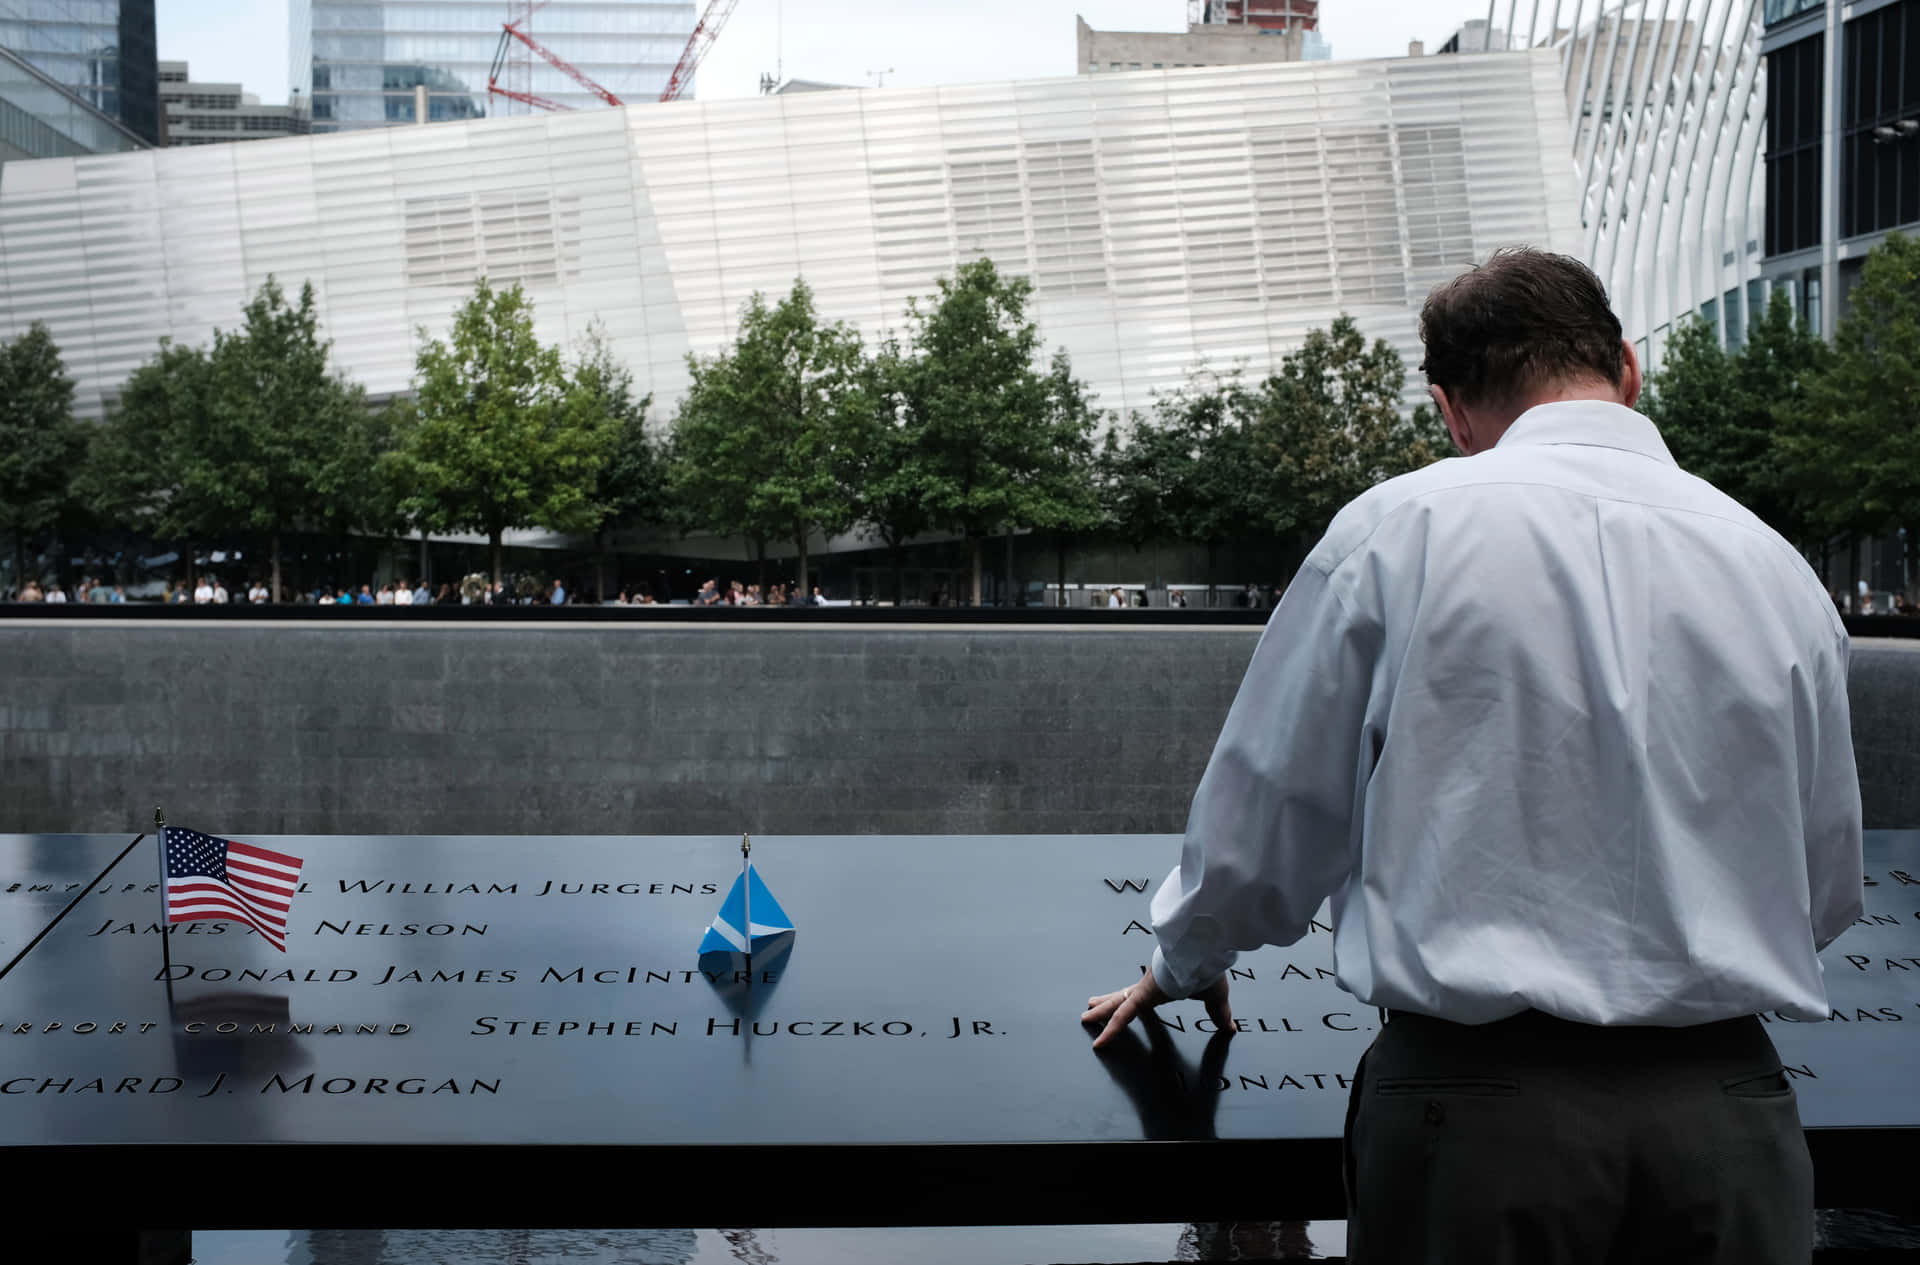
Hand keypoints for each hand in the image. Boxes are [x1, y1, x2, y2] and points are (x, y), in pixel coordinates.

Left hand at [1082, 968, 1231, 1049]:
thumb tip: (1230, 1027)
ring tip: (1085, 1016)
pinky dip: (1111, 1029)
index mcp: (1164, 985)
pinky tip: (1100, 1042)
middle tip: (1091, 1005)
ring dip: (1102, 1010)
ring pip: (1117, 1003)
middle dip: (1107, 1001)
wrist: (1206, 950)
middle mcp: (1149, 985)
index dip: (1131, 1001)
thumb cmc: (1210, 968)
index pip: (1142, 996)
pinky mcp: (1144, 994)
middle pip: (1123, 996)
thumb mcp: (1215, 998)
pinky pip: (1123, 1015)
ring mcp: (1144, 989)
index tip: (1125, 1001)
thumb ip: (1219, 1013)